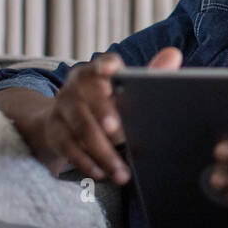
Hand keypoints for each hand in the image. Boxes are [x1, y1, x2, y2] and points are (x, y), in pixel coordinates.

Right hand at [23, 46, 182, 183]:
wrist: (65, 123)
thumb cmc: (106, 103)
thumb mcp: (126, 91)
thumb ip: (150, 75)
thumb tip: (173, 54)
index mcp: (96, 71)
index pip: (103, 64)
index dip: (106, 66)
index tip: (110, 69)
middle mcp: (75, 86)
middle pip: (88, 97)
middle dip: (103, 113)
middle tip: (118, 131)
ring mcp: (62, 108)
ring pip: (80, 127)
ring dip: (102, 151)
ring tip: (121, 171)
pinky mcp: (54, 131)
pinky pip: (68, 147)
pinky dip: (86, 161)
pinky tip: (101, 173)